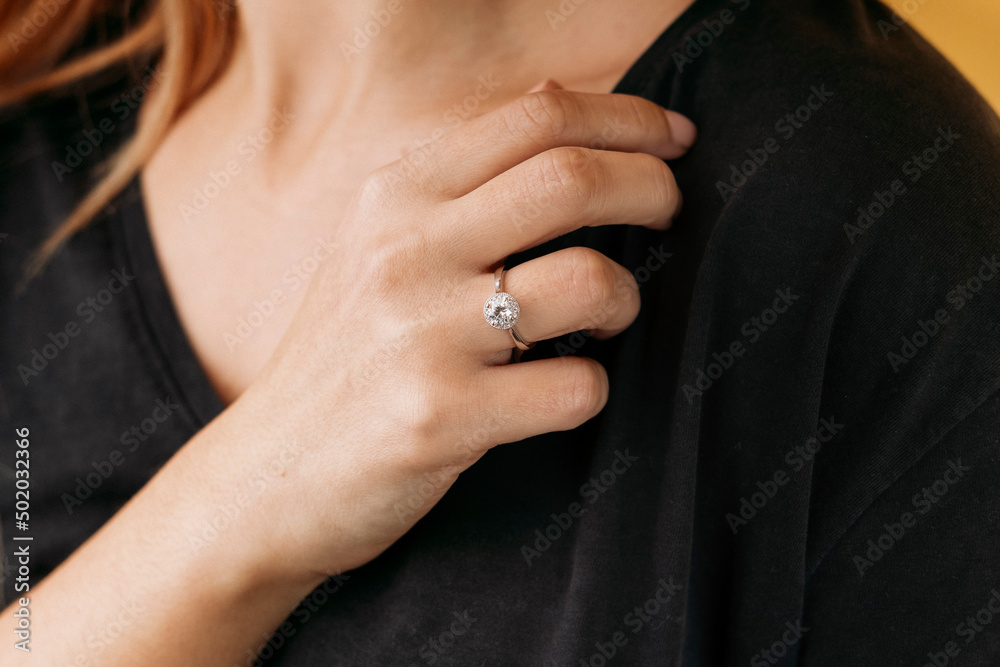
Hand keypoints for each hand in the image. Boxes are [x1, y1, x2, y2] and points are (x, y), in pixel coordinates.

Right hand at [224, 80, 695, 580]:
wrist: (270, 473)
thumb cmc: (344, 356)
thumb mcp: (376, 247)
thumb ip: (459, 190)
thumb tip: (572, 130)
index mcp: (394, 195)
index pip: (535, 116)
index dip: (627, 118)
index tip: (673, 138)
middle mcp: (404, 250)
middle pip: (571, 180)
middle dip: (652, 188)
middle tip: (669, 211)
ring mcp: (420, 334)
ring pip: (587, 281)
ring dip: (624, 298)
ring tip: (605, 317)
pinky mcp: (440, 416)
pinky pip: (574, 387)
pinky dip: (590, 388)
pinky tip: (561, 389)